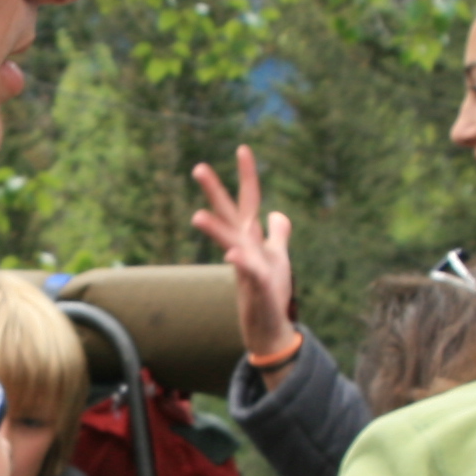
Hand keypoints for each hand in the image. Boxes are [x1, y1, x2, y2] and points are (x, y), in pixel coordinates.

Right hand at [187, 145, 301, 366]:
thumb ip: (278, 234)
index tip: (242, 148)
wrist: (268, 328)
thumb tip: (277, 213)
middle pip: (231, 215)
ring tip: (196, 216)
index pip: (249, 201)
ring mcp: (248, 268)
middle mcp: (245, 249)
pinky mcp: (257, 289)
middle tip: (198, 168)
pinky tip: (233, 255)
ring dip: (215, 231)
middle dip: (215, 193)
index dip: (247, 175)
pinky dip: (240, 263)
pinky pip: (248, 273)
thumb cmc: (271, 293)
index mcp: (251, 239)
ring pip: (231, 243)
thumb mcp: (279, 258)